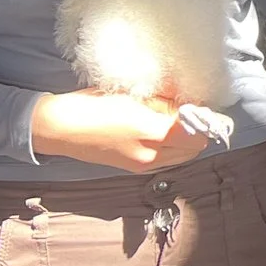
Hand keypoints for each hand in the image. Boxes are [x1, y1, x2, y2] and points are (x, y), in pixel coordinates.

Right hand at [30, 92, 216, 171]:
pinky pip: (167, 160)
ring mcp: (143, 166)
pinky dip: (172, 148)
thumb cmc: (94, 105)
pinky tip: (160, 131)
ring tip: (174, 120)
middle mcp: (152, 156)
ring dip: (186, 141)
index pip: (199, 133)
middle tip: (189, 110)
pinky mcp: (134, 168)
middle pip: (195, 148)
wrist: (60, 128)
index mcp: (153, 134)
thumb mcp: (133, 96)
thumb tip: (189, 103)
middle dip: (198, 130)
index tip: (201, 105)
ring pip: (182, 157)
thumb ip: (165, 102)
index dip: (205, 118)